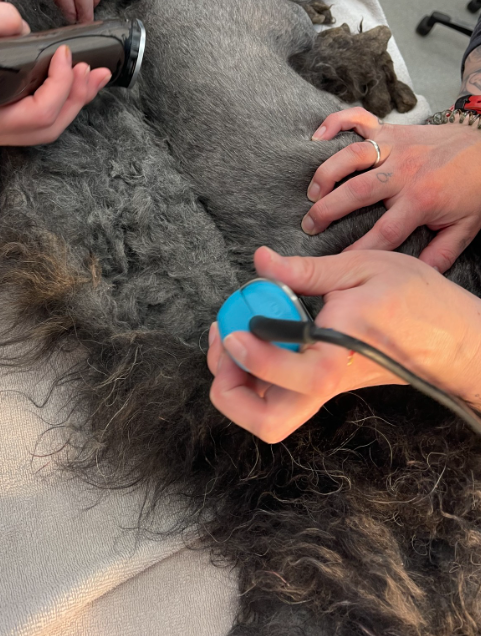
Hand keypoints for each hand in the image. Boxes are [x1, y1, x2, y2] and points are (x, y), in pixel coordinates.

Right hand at [0, 2, 110, 146]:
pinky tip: (69, 82)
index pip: (37, 113)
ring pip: (44, 128)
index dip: (61, 85)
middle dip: (79, 98)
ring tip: (94, 77)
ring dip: (73, 103)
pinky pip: (32, 120)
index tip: (66, 54)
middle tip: (98, 70)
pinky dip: (56, 102)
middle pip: (48, 128)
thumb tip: (28, 28)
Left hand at [207, 247, 480, 443]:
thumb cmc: (421, 303)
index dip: (245, 352)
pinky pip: (280, 396)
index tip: (234, 325)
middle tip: (225, 343)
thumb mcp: (364, 268)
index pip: (281, 372)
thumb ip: (306, 270)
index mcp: (337, 353)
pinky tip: (257, 335)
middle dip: (228, 388)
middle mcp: (326, 383)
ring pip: (268, 417)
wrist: (459, 339)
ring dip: (237, 384)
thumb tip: (261, 261)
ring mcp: (325, 391)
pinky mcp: (325, 387)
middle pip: (265, 422)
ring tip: (234, 337)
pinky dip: (255, 373)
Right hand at [301, 107, 480, 272]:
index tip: (338, 261)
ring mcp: (396, 146)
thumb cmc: (476, 189)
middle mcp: (404, 171)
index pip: (383, 232)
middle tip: (309, 225)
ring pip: (352, 156)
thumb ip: (440, 254)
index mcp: (421, 200)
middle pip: (357, 192)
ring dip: (326, 173)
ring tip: (311, 192)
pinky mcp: (393, 130)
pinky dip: (335, 122)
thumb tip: (416, 275)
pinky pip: (358, 119)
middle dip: (327, 210)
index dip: (358, 250)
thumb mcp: (466, 228)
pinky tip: (317, 137)